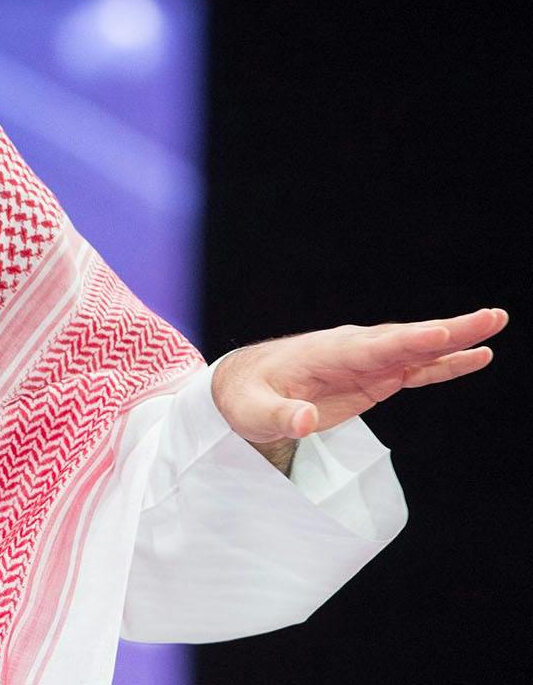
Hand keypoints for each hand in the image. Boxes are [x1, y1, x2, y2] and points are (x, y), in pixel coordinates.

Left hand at [211, 308, 506, 466]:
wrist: (243, 386)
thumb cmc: (246, 398)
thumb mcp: (254, 412)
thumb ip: (280, 417)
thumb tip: (304, 422)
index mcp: (325, 354)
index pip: (370, 348)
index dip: (405, 343)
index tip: (438, 335)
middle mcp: (352, 350)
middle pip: (405, 340)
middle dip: (446, 330)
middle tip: (489, 317)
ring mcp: (367, 360)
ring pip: (417, 348)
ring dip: (455, 339)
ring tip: (495, 324)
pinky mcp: (375, 376)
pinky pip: (417, 368)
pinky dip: (446, 363)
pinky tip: (478, 356)